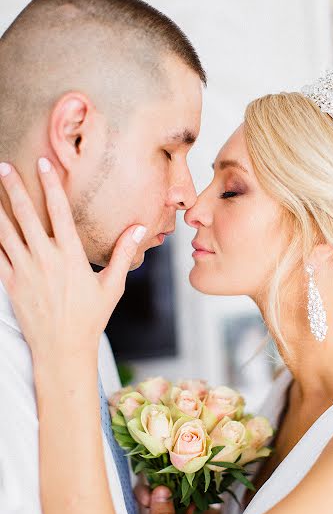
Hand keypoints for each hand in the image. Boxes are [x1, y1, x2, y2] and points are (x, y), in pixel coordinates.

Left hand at [0, 159, 146, 359]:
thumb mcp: (112, 285)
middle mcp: (45, 259)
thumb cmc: (90, 318)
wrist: (62, 349)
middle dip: (14, 187)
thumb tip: (140, 229)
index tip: (43, 164)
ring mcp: (24, 271)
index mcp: (70, 257)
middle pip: (25, 215)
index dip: (50, 185)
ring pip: (5, 232)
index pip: (59, 212)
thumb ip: (123, 253)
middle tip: (4, 166)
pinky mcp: (11, 284)